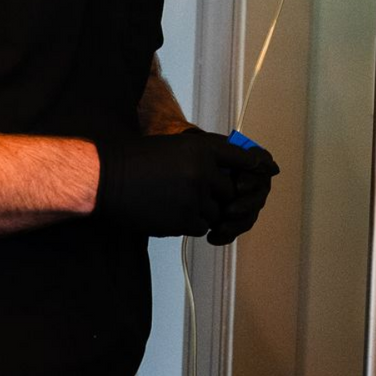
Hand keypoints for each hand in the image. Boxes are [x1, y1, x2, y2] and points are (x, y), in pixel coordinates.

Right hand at [92, 129, 277, 238]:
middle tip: (191, 192)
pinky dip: (189, 223)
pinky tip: (167, 211)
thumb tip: (231, 175)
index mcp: (201, 148)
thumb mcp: (174, 148)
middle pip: (229, 191)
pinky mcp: (184, 219)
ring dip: (199, 210)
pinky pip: (201, 227)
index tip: (269, 170)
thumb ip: (203, 158)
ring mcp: (195, 197)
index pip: (241, 158)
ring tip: (170, 200)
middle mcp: (203, 171)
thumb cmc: (137, 161)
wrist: (106, 178)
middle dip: (216, 195)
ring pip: (215, 212)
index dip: (256, 165)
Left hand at [207, 137, 277, 244]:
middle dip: (245, 205)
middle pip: (259, 197)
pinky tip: (213, 236)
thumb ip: (236, 153)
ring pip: (249, 217)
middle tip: (229, 210)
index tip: (238, 185)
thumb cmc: (197, 157)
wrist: (176, 175)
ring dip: (235, 224)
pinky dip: (224, 235)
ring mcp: (243, 203)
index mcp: (251, 162)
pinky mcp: (232, 219)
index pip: (264, 168)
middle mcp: (252, 183)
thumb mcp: (211, 147)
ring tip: (218, 227)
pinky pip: (235, 230)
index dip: (254, 179)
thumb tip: (268, 165)